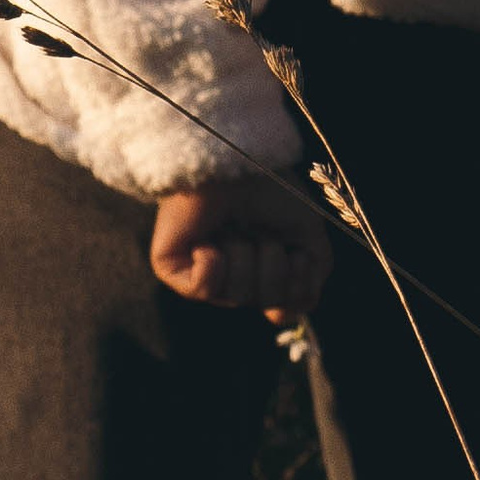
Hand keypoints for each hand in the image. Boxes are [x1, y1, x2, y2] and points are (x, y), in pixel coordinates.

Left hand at [150, 174, 332, 318]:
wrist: (236, 160)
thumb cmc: (271, 188)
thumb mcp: (307, 236)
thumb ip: (307, 282)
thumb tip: (281, 319)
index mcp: (262, 267)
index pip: (286, 306)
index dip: (298, 284)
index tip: (297, 252)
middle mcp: (232, 272)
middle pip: (265, 301)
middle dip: (272, 263)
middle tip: (261, 230)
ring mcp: (200, 271)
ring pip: (236, 296)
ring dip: (245, 255)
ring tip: (233, 228)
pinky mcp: (171, 267)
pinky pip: (204, 289)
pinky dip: (215, 263)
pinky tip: (208, 240)